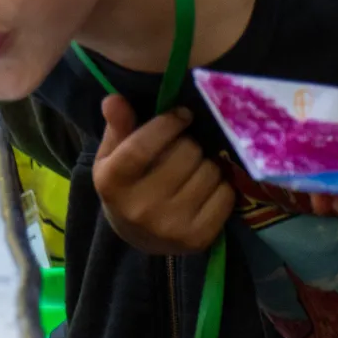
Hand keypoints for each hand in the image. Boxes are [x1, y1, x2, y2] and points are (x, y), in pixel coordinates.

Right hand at [93, 94, 234, 254]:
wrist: (137, 236)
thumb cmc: (127, 185)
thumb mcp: (113, 155)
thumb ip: (117, 125)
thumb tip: (114, 99)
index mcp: (112, 182)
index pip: (144, 144)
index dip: (170, 122)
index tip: (182, 115)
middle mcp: (139, 208)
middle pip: (185, 153)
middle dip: (189, 144)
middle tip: (185, 149)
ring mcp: (170, 226)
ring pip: (209, 171)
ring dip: (206, 164)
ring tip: (194, 170)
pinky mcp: (197, 239)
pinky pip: (225, 195)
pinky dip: (220, 187)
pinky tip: (205, 190)